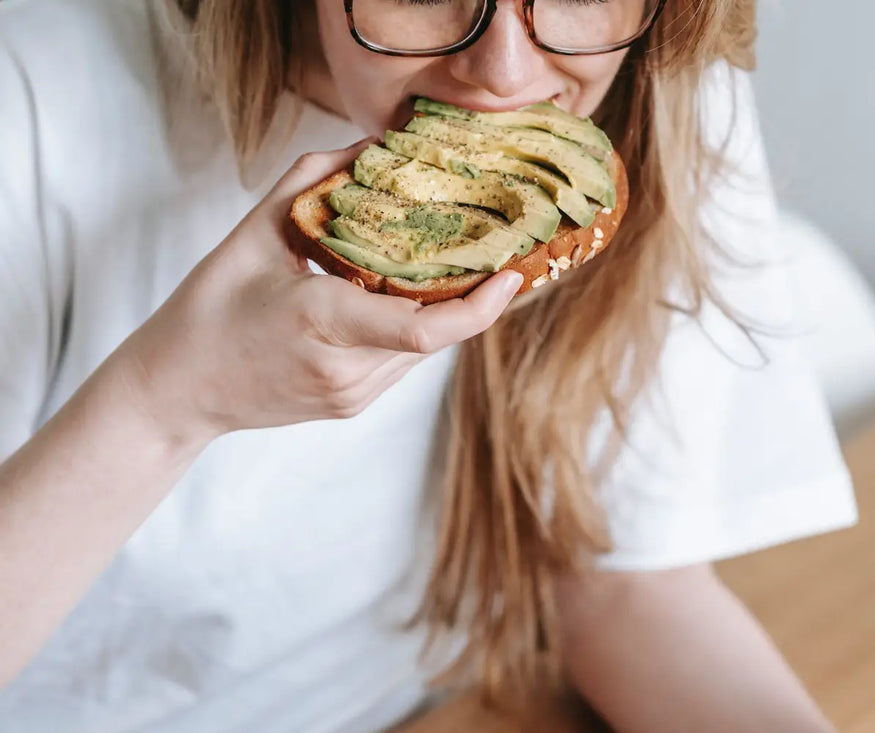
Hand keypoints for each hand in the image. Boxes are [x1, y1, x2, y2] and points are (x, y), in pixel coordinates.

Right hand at [114, 141, 521, 442]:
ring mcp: (350, 396)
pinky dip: (413, 329)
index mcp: (321, 323)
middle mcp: (345, 370)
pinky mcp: (351, 407)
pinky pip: (402, 364)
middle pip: (436, 334)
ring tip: (458, 268)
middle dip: (468, 295)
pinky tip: (408, 298)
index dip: (479, 307)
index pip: (424, 328)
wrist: (177, 390)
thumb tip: (371, 146)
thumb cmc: (207, 311)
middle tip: (495, 252)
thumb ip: (313, 182)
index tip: (509, 275)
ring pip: (423, 352)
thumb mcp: (252, 234)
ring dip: (440, 312)